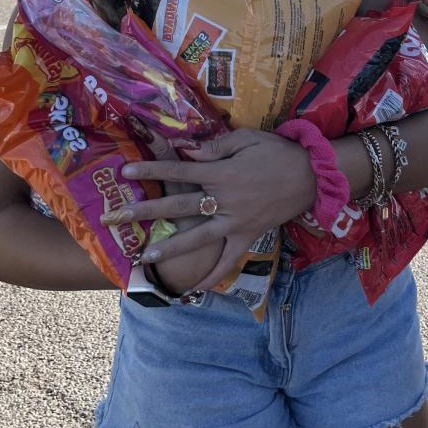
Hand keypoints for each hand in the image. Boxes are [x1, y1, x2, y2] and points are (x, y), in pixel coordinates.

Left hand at [116, 128, 316, 291]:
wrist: (312, 175)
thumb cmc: (277, 152)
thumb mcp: (246, 139)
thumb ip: (215, 147)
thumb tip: (186, 151)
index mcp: (222, 173)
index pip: (179, 171)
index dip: (151, 170)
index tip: (126, 171)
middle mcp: (224, 201)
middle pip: (178, 207)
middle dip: (144, 211)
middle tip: (115, 217)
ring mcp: (236, 223)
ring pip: (197, 238)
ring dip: (170, 247)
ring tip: (145, 255)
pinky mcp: (248, 237)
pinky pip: (227, 261)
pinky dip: (211, 276)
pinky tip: (192, 289)